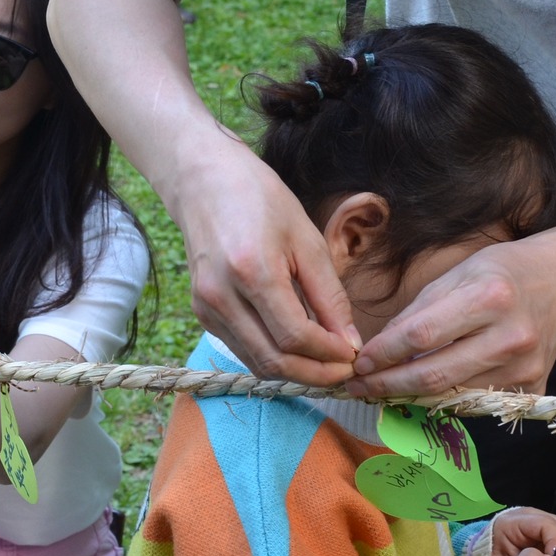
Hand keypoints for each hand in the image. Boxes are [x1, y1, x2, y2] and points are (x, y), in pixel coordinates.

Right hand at [173, 138, 359, 383]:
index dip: (329, 355)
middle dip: (315, 374)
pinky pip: (243, 350)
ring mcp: (207, 308)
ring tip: (325, 365)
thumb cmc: (261, 201)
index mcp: (253, 272)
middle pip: (274, 360)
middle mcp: (222, 296)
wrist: (205, 181)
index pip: (295, 337)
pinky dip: (272, 358)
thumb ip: (329, 296)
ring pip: (256, 363)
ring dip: (294, 372)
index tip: (353, 354)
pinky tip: (296, 349)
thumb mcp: (307, 241)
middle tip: (343, 371)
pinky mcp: (202, 313)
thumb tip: (349, 343)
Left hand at [349, 233, 555, 398]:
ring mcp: (524, 367)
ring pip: (452, 394)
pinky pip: (477, 400)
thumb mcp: (457, 275)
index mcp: (489, 298)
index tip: (358, 364)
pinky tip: (428, 389)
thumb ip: (418, 313)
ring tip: (384, 389)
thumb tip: (378, 350)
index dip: (384, 354)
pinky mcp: (532, 387)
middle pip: (434, 375)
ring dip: (413, 396)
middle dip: (388, 385)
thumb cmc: (502, 272)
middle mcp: (510, 337)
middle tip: (359, 387)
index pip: (421, 336)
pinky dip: (448, 397)